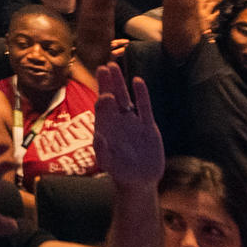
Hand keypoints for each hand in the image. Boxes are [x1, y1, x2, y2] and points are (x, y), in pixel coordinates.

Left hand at [91, 73, 165, 188]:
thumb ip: (103, 151)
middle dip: (107, 82)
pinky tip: (137, 81)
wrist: (139, 181)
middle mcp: (118, 121)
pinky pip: (144, 107)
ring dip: (120, 83)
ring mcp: (133, 122)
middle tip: (104, 66)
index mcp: (106, 127)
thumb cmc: (119, 172)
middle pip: (111, 97)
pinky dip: (141, 95)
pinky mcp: (148, 127)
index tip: (102, 90)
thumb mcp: (108, 163)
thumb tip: (99, 136)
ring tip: (114, 66)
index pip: (101, 107)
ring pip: (125, 97)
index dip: (101, 96)